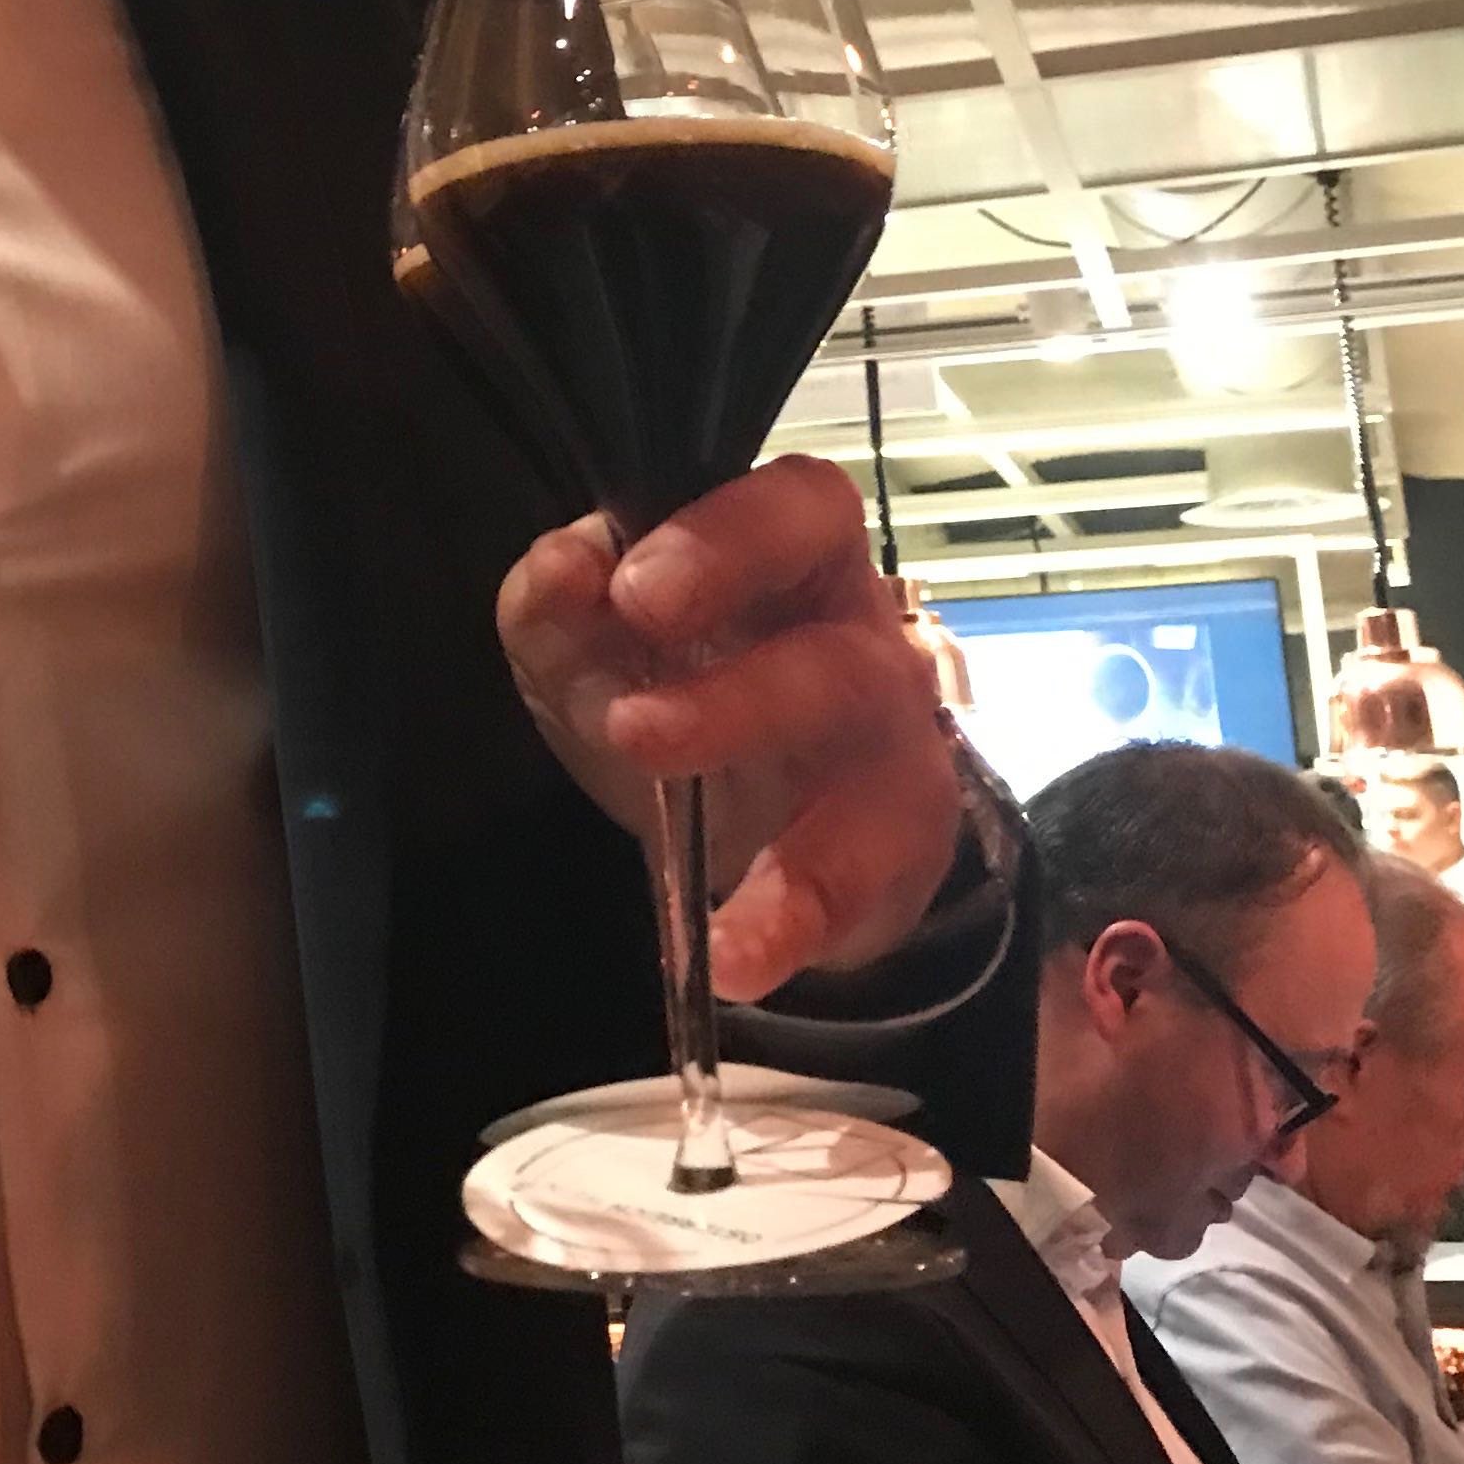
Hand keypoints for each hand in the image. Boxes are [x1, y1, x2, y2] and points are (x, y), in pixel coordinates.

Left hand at [497, 454, 963, 1002]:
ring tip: (675, 844)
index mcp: (792, 560)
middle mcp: (862, 639)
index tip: (634, 589)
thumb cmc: (681, 691)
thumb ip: (562, 600)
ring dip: (775, 815)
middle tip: (634, 725)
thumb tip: (561, 566)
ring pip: (867, 765)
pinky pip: (860, 884)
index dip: (726, 540)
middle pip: (836, 652)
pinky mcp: (901, 848)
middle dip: (739, 691)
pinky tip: (730, 955)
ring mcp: (895, 745)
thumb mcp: (594, 647)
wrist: (754, 829)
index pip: (796, 508)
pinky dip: (788, 922)